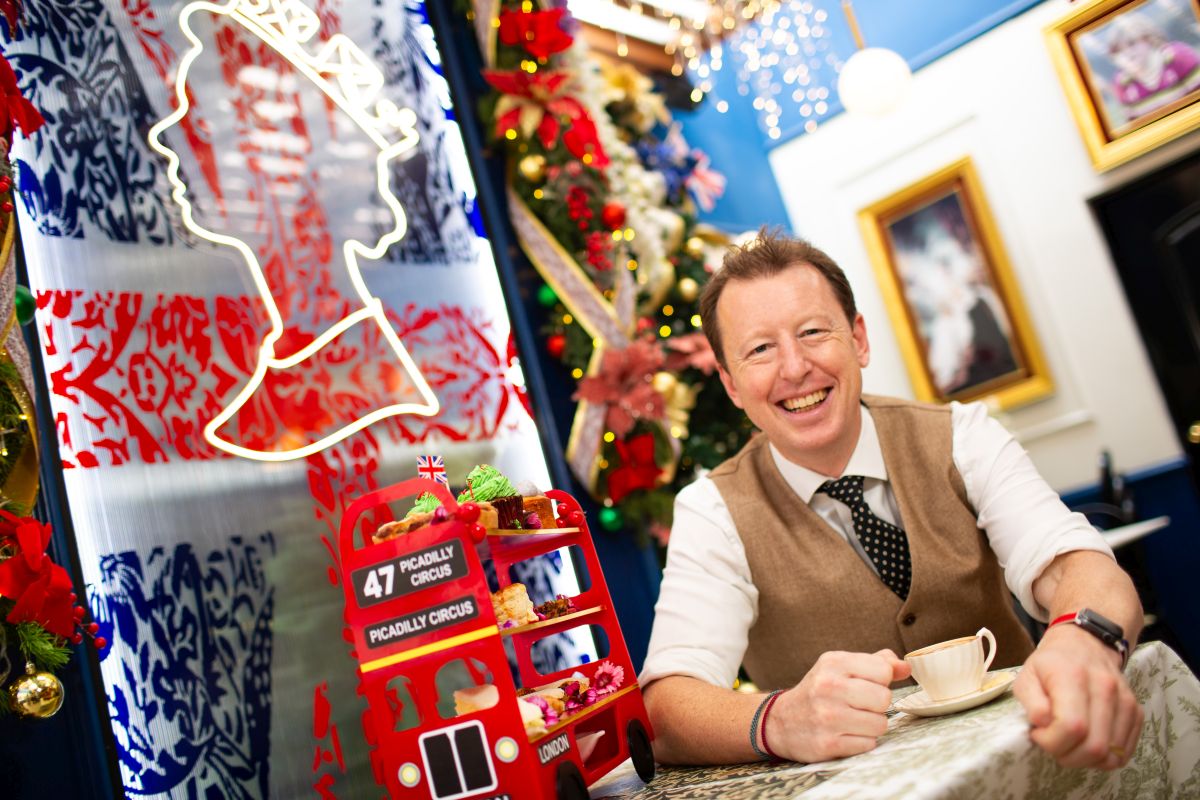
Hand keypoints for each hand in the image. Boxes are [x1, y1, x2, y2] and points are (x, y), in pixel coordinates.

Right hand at [764, 649, 910, 762]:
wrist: (781, 722)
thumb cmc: (819, 691)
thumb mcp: (841, 668)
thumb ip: (876, 663)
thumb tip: (906, 667)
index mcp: (833, 663)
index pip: (884, 671)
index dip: (880, 681)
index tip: (866, 685)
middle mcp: (828, 687)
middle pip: (884, 699)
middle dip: (877, 705)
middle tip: (860, 705)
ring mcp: (827, 716)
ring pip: (880, 724)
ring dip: (871, 726)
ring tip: (852, 721)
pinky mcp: (828, 744)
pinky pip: (868, 744)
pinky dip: (861, 741)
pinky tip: (844, 734)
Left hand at [1013, 624, 1142, 768]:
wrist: (1085, 644)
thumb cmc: (1050, 664)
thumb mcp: (1026, 675)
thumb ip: (1031, 703)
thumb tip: (1044, 726)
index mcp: (1073, 677)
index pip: (1071, 727)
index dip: (1051, 741)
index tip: (1038, 733)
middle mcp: (1105, 688)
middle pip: (1094, 746)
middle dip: (1068, 756)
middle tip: (1053, 743)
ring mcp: (1125, 701)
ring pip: (1111, 755)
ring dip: (1086, 760)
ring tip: (1069, 743)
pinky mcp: (1136, 713)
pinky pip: (1124, 752)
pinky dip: (1104, 758)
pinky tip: (1086, 743)